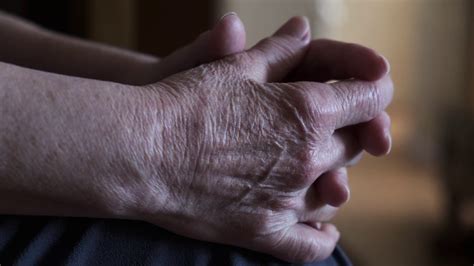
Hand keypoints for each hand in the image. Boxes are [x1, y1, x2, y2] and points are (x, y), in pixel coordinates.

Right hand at [130, 17, 392, 261]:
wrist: (140, 152)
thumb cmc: (184, 103)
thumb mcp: (233, 68)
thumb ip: (278, 51)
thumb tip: (303, 30)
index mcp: (308, 110)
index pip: (373, 96)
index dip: (374, 86)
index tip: (366, 85)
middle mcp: (308, 158)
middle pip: (354, 144)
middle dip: (348, 129)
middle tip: (326, 123)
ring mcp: (289, 199)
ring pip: (336, 191)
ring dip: (333, 176)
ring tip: (317, 169)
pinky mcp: (264, 231)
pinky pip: (309, 246)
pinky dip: (322, 237)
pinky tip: (325, 229)